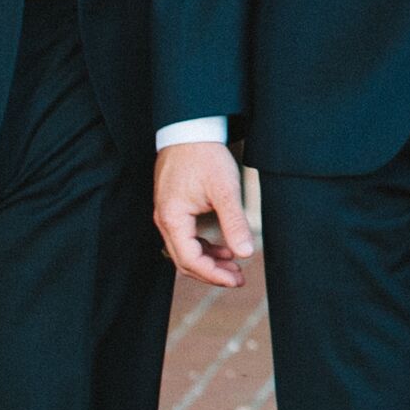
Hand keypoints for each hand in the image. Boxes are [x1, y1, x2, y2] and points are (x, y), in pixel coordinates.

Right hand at [153, 141, 255, 288]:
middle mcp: (164, 219)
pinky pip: (185, 237)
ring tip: (234, 265)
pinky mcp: (173, 207)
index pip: (190, 260)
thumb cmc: (205, 156)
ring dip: (208, 261)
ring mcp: (166, 213)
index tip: (236, 280)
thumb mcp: (225, 190)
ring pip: (185, 250)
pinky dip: (203, 247)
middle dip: (211, 273)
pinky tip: (223, 248)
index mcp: (172, 218)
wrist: (190, 129)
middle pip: (185, 260)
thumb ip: (234, 223)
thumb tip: (246, 253)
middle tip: (238, 278)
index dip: (213, 275)